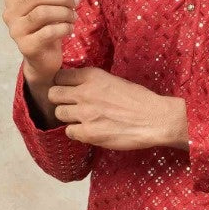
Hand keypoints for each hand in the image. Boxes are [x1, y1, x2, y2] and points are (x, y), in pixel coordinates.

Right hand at [2, 0, 81, 96]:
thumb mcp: (54, 1)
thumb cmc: (48, 26)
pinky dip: (63, 28)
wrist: (44, 59)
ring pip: (43, 13)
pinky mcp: (26, 47)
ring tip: (75, 16)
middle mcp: (9, 13)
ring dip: (64, 12)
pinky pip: (48, 32)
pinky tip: (70, 28)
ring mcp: (15, 31)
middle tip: (78, 1)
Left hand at [47, 67, 188, 151]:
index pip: (60, 76)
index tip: (69, 91)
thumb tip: (79, 88)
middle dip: (60, 100)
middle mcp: (85, 93)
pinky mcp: (88, 133)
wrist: (155, 119)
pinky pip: (69, 132)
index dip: (63, 85)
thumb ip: (93, 83)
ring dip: (68, 117)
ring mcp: (85, 113)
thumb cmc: (140, 100)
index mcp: (92, 76)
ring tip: (82, 120)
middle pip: (53, 94)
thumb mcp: (114, 81)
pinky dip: (77, 133)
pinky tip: (89, 131)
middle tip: (71, 106)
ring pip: (59, 113)